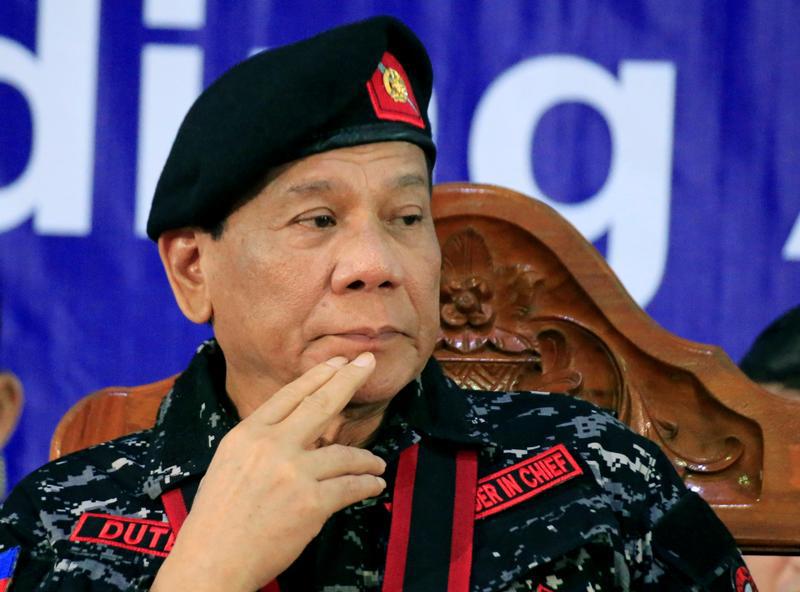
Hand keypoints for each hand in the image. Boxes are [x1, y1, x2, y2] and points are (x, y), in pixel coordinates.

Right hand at [151, 352, 385, 591]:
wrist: (212, 562)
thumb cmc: (217, 518)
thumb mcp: (229, 464)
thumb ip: (261, 443)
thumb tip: (295, 432)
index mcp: (247, 434)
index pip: (289, 395)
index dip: (318, 376)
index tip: (339, 362)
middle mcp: (271, 446)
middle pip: (321, 404)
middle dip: (349, 380)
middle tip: (369, 363)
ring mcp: (293, 473)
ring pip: (344, 454)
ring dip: (366, 458)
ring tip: (376, 463)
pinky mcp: (312, 502)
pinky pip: (350, 486)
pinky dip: (366, 484)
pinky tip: (374, 483)